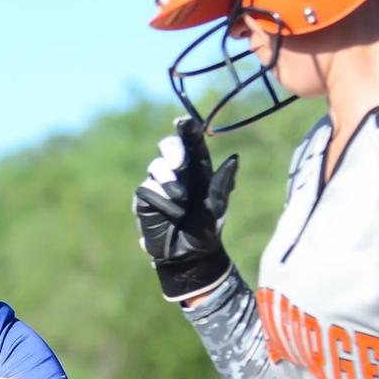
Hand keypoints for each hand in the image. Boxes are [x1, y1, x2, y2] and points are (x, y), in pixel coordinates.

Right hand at [133, 116, 237, 301]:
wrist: (189, 257)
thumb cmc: (207, 230)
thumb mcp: (218, 207)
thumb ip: (223, 183)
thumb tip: (234, 159)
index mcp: (198, 169)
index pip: (192, 143)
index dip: (187, 130)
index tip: (183, 122)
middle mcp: (177, 172)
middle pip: (168, 147)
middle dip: (171, 149)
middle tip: (178, 162)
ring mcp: (159, 184)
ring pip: (156, 166)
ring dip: (167, 178)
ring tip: (180, 199)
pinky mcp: (145, 200)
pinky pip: (146, 188)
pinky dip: (159, 197)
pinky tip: (170, 210)